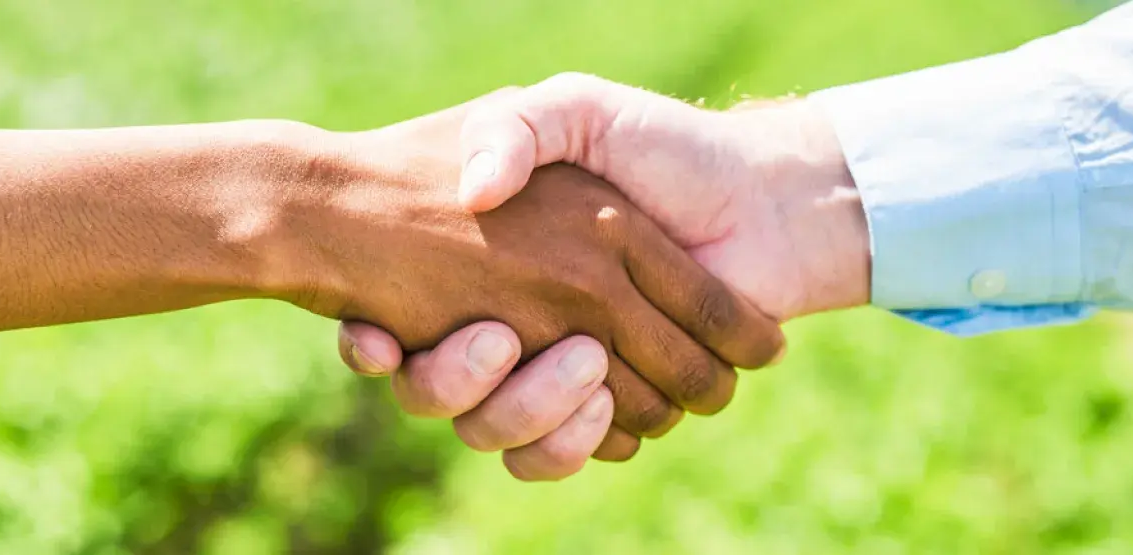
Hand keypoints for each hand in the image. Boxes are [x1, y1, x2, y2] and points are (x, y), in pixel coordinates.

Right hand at [289, 100, 785, 472]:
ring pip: (497, 431)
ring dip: (526, 407)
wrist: (759, 197)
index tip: (377, 338)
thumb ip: (515, 127)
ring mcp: (554, 371)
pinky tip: (597, 401)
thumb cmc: (664, 148)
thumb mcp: (573, 110)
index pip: (396, 323)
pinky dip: (570, 442)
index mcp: (488, 264)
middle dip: (458, 379)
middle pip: (444, 393)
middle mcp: (509, 324)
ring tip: (579, 361)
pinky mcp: (602, 409)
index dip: (373, 342)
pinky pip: (554, 456)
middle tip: (498, 337)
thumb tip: (474, 193)